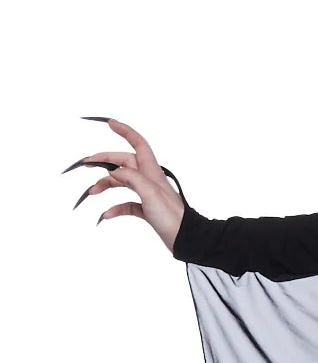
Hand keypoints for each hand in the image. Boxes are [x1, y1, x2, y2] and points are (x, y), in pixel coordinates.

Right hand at [62, 116, 186, 251]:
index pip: (138, 143)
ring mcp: (147, 194)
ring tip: (92, 192)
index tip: (110, 123)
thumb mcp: (149, 192)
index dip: (125, 131)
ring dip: (106, 185)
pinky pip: (126, 204)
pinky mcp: (146, 210)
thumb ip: (131, 177)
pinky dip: (115, 208)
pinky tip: (106, 215)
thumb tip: (113, 170)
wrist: (186, 239)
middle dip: (104, 161)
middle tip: (86, 164)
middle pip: (123, 162)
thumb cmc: (172, 216)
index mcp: (151, 170)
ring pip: (122, 183)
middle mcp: (149, 179)